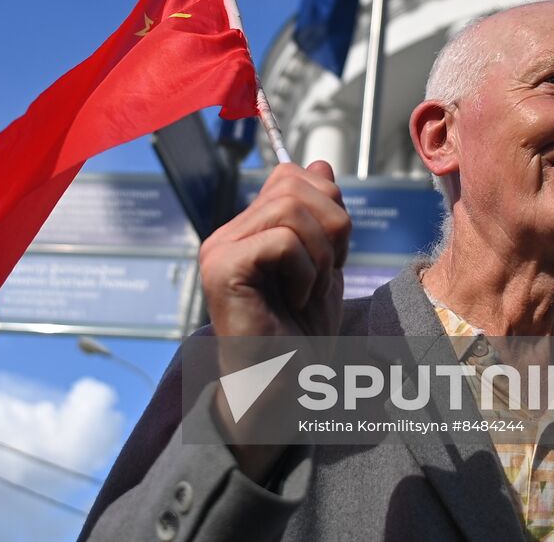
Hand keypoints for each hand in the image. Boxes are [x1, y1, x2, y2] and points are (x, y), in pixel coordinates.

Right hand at [199, 160, 350, 340]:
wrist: (284, 388)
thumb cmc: (301, 337)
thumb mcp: (322, 265)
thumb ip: (320, 218)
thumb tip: (319, 164)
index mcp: (246, 230)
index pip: (290, 176)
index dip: (328, 204)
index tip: (333, 253)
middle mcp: (226, 234)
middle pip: (293, 185)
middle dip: (332, 225)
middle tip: (328, 271)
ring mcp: (220, 250)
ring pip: (290, 209)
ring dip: (320, 253)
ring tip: (311, 289)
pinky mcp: (223, 269)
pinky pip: (282, 241)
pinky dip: (305, 271)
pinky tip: (297, 299)